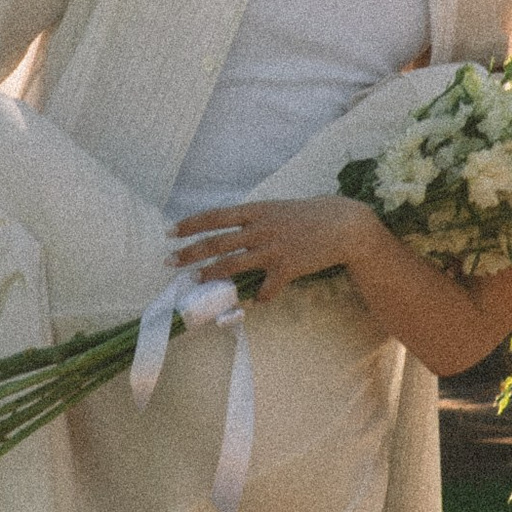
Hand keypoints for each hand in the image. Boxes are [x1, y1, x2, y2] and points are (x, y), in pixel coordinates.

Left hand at [171, 193, 373, 302]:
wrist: (343, 223)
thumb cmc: (308, 215)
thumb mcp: (276, 210)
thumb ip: (253, 221)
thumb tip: (228, 232)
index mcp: (256, 210)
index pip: (215, 217)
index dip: (190, 225)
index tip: (169, 232)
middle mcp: (261, 228)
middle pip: (217, 242)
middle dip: (190, 253)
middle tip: (168, 261)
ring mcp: (274, 248)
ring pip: (234, 264)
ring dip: (212, 274)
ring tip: (195, 281)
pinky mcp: (288, 267)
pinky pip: (267, 288)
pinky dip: (259, 297)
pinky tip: (254, 302)